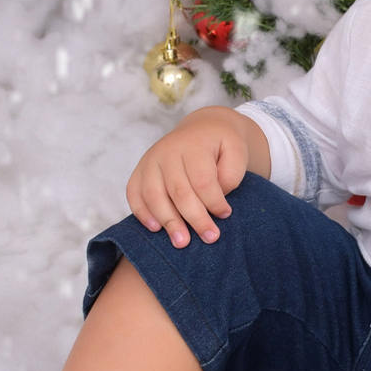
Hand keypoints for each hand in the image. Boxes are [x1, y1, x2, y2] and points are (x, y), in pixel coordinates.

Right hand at [126, 108, 248, 247]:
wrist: (202, 128)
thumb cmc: (221, 145)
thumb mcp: (237, 151)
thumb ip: (231, 174)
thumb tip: (215, 199)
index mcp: (193, 144)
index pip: (201, 180)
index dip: (214, 202)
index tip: (226, 214)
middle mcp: (167, 150)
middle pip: (178, 190)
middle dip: (194, 218)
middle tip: (210, 238)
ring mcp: (150, 160)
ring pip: (153, 194)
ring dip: (168, 221)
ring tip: (182, 242)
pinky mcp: (139, 170)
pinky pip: (133, 193)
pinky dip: (142, 213)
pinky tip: (156, 229)